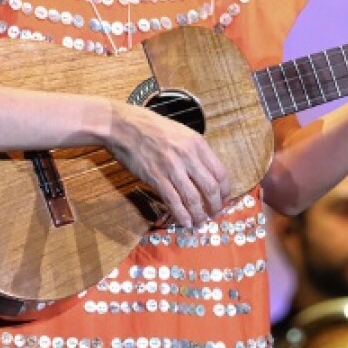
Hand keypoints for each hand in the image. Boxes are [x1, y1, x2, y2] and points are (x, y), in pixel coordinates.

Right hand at [105, 101, 231, 226]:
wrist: (123, 126)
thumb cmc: (150, 126)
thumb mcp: (180, 132)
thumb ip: (194, 150)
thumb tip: (204, 170)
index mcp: (197, 143)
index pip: (220, 172)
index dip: (225, 190)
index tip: (223, 198)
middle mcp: (188, 155)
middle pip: (210, 188)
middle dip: (215, 206)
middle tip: (214, 214)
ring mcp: (172, 167)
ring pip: (193, 198)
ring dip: (199, 214)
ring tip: (200, 221)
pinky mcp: (156, 177)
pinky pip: (173, 201)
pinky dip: (181, 215)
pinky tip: (185, 222)